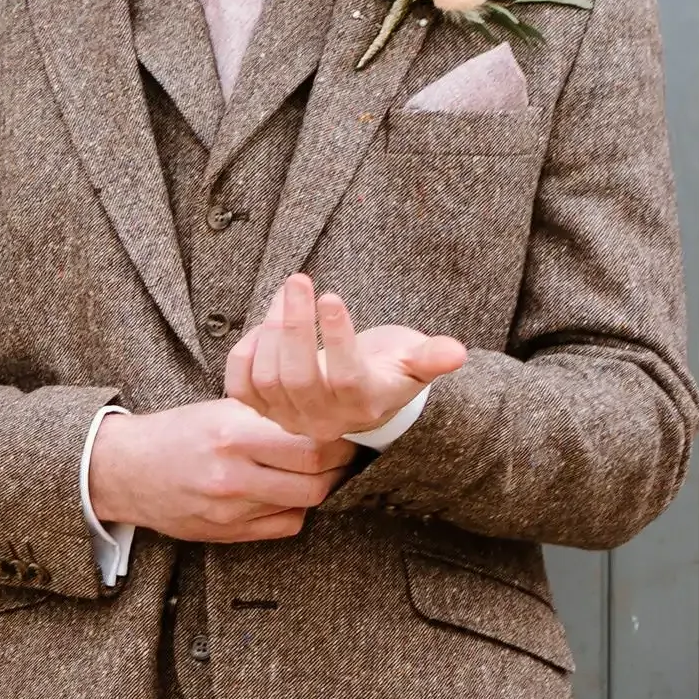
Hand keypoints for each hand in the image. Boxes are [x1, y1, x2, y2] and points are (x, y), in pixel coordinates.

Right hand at [86, 398, 355, 542]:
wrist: (125, 470)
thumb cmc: (175, 433)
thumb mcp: (218, 411)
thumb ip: (265, 418)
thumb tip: (319, 418)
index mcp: (231, 434)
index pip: (309, 444)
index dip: (336, 439)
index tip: (344, 429)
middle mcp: (233, 475)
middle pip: (314, 480)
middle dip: (338, 466)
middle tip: (344, 452)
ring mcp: (231, 508)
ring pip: (304, 504)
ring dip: (320, 487)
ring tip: (320, 470)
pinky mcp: (228, 531)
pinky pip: (285, 525)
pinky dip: (296, 509)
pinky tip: (289, 492)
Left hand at [226, 273, 467, 442]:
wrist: (359, 397)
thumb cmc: (388, 368)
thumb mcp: (414, 360)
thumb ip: (432, 357)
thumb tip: (458, 353)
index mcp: (364, 403)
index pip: (345, 377)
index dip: (336, 338)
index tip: (331, 296)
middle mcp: (324, 419)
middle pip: (298, 378)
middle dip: (293, 325)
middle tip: (298, 279)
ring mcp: (290, 417)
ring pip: (268, 378)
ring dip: (271, 329)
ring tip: (288, 291)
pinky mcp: (263, 410)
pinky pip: (241, 387)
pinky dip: (245, 353)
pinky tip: (263, 325)